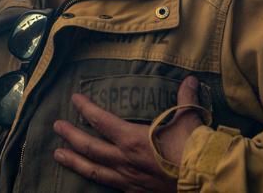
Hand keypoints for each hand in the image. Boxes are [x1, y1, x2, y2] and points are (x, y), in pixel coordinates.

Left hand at [53, 76, 204, 191]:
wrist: (204, 180)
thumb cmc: (193, 149)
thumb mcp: (188, 118)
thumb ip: (185, 99)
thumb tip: (190, 80)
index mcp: (132, 139)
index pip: (101, 121)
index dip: (86, 109)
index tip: (75, 99)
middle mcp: (125, 160)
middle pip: (90, 147)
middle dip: (71, 135)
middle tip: (57, 126)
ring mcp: (128, 179)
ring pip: (94, 171)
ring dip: (74, 161)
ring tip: (58, 155)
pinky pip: (112, 187)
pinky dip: (99, 181)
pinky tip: (91, 180)